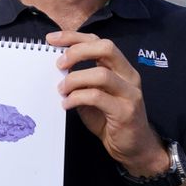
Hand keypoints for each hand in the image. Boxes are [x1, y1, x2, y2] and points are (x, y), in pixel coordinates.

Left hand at [49, 31, 168, 175]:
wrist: (133, 147)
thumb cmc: (109, 119)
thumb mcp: (92, 95)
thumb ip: (81, 80)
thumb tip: (56, 66)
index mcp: (120, 68)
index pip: (99, 41)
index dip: (74, 37)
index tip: (52, 39)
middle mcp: (129, 76)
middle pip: (106, 48)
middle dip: (77, 51)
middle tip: (59, 64)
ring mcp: (130, 93)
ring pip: (101, 74)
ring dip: (74, 79)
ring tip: (61, 90)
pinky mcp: (126, 111)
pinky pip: (97, 97)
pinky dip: (77, 98)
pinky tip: (67, 104)